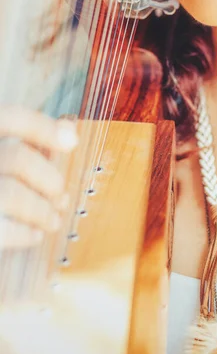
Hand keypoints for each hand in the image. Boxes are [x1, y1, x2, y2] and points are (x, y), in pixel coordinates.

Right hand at [0, 106, 77, 248]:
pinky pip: (2, 229)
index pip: (9, 118)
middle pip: (18, 158)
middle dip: (49, 179)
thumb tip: (69, 131)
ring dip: (42, 210)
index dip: (43, 128)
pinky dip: (25, 233)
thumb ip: (29, 143)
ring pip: (11, 193)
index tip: (73, 141)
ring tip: (53, 220)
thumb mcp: (4, 159)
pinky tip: (34, 235)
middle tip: (60, 196)